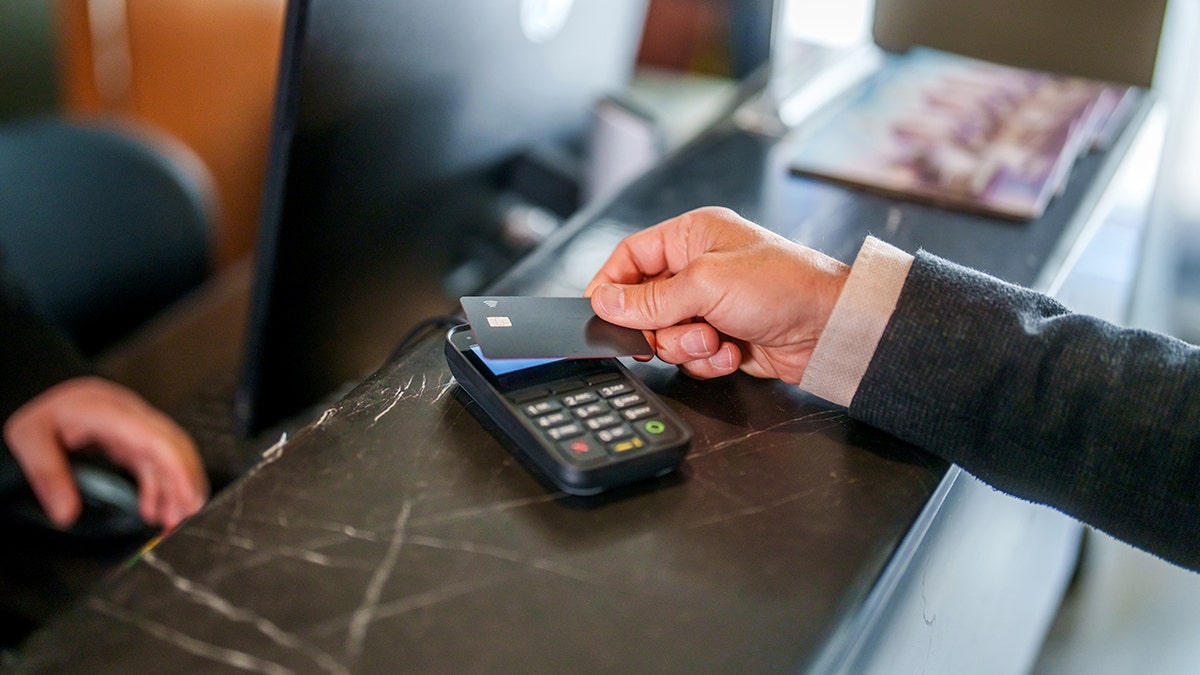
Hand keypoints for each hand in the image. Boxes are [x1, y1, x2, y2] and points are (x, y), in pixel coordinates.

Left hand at [3, 376, 207, 530]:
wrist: (42, 393)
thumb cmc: (42, 412)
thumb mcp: (28, 437)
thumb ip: (47, 475)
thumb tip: (66, 513)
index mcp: (109, 411)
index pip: (157, 440)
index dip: (178, 470)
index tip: (189, 497)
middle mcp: (130, 418)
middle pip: (173, 448)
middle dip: (186, 484)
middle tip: (187, 517)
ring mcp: (134, 428)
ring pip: (168, 459)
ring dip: (175, 490)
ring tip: (172, 522)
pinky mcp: (132, 440)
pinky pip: (156, 464)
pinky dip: (161, 488)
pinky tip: (154, 510)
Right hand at [584, 207, 849, 383]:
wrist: (832, 328)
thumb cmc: (784, 286)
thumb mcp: (706, 284)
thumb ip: (651, 298)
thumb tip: (606, 303)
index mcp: (692, 236)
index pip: (631, 256)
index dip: (612, 285)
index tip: (601, 313)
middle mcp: (699, 268)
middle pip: (645, 304)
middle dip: (660, 326)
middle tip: (683, 330)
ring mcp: (712, 305)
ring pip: (666, 335)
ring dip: (688, 346)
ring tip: (717, 341)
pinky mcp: (725, 337)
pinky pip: (692, 356)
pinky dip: (709, 361)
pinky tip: (734, 353)